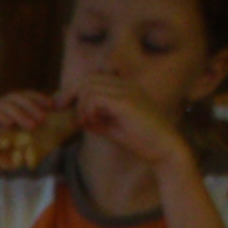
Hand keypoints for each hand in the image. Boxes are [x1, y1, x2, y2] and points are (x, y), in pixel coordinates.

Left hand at [69, 74, 195, 173]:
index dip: (75, 92)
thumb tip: (76, 119)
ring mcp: (128, 91)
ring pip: (89, 87)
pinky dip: (88, 111)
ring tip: (88, 123)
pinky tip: (93, 123)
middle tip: (68, 114)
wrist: (163, 148)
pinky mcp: (127, 102)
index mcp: (125, 88)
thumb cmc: (140, 140)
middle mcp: (127, 85)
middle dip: (71, 96)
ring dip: (81, 107)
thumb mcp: (111, 129)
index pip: (94, 79)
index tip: (64, 107)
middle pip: (88, 79)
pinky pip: (96, 99)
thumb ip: (95, 121)